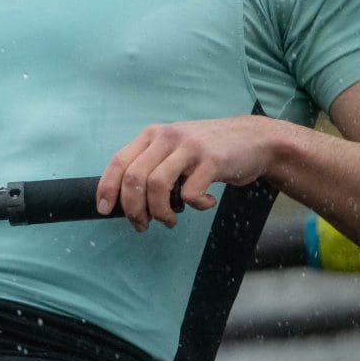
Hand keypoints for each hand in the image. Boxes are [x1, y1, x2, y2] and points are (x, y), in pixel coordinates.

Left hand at [96, 118, 281, 230]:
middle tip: (142, 225)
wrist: (255, 140)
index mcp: (153, 135)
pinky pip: (190, 193)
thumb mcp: (176, 148)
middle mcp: (167, 137)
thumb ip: (153, 165)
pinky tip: (205, 203)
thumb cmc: (210, 151)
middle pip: (134, 178)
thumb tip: (127, 201)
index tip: (104, 210)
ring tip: (170, 221)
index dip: (107, 188)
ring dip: (159, 213)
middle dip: (133, 209)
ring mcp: (189, 147)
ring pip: (156, 187)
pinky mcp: (212, 160)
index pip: (119, 161)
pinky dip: (195, 206)